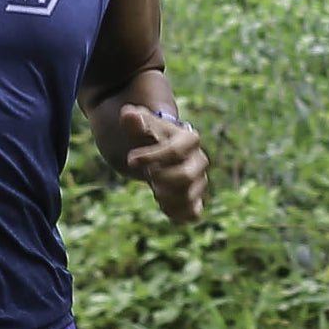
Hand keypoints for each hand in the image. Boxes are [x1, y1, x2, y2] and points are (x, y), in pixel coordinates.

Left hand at [119, 104, 207, 222]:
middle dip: (160, 178)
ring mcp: (200, 181)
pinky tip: (163, 203)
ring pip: (187, 197)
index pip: (175, 152)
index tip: (130, 160)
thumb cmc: (149, 137)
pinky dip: (175, 212)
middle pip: (185, 177)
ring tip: (155, 187)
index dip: (151, 157)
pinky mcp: (196, 200)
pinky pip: (192, 214)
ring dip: (164, 195)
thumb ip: (134, 121)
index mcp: (190, 139)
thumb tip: (128, 114)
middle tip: (148, 173)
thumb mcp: (140, 126)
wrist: (158, 153)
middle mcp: (200, 161)